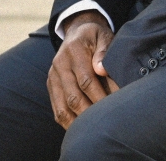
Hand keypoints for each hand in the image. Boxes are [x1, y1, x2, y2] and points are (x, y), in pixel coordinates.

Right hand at [47, 11, 119, 128]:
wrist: (77, 32)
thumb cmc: (95, 37)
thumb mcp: (103, 36)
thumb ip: (104, 51)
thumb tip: (102, 69)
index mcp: (73, 50)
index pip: (86, 80)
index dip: (101, 97)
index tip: (115, 108)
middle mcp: (59, 64)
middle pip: (74, 98)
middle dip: (91, 113)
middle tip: (107, 124)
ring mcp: (52, 76)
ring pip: (62, 108)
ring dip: (78, 123)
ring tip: (94, 132)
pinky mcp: (51, 86)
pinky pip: (57, 110)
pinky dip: (68, 123)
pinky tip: (82, 131)